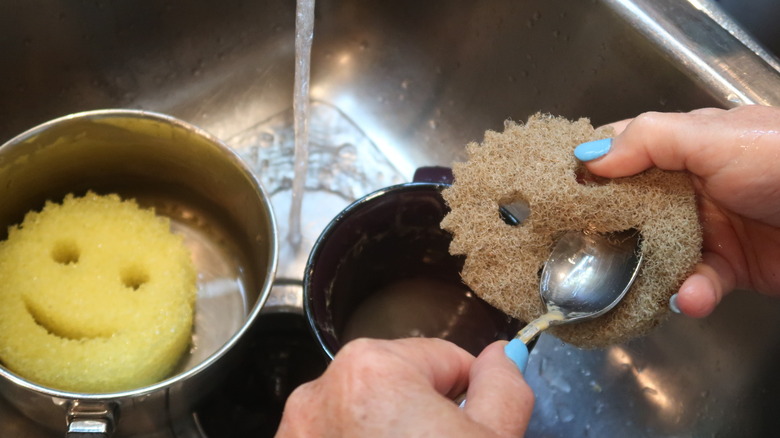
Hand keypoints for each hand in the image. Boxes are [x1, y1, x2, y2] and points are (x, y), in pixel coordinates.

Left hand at [275, 337, 533, 437]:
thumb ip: (504, 387)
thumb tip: (505, 354)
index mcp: (373, 367)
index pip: (443, 359)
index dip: (468, 396)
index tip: (471, 427)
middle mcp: (321, 388)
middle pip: (400, 384)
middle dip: (424, 414)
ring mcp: (297, 429)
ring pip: (365, 411)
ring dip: (387, 432)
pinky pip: (334, 434)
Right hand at [574, 105, 779, 316]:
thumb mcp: (713, 137)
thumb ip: (648, 141)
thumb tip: (586, 157)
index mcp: (683, 146)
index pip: (622, 152)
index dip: (587, 170)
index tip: (552, 192)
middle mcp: (689, 187)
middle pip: (629, 209)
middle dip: (604, 229)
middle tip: (572, 248)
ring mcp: (708, 229)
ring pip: (655, 253)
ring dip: (646, 271)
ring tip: (635, 284)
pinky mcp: (729, 269)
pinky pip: (696, 284)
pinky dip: (691, 294)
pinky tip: (692, 297)